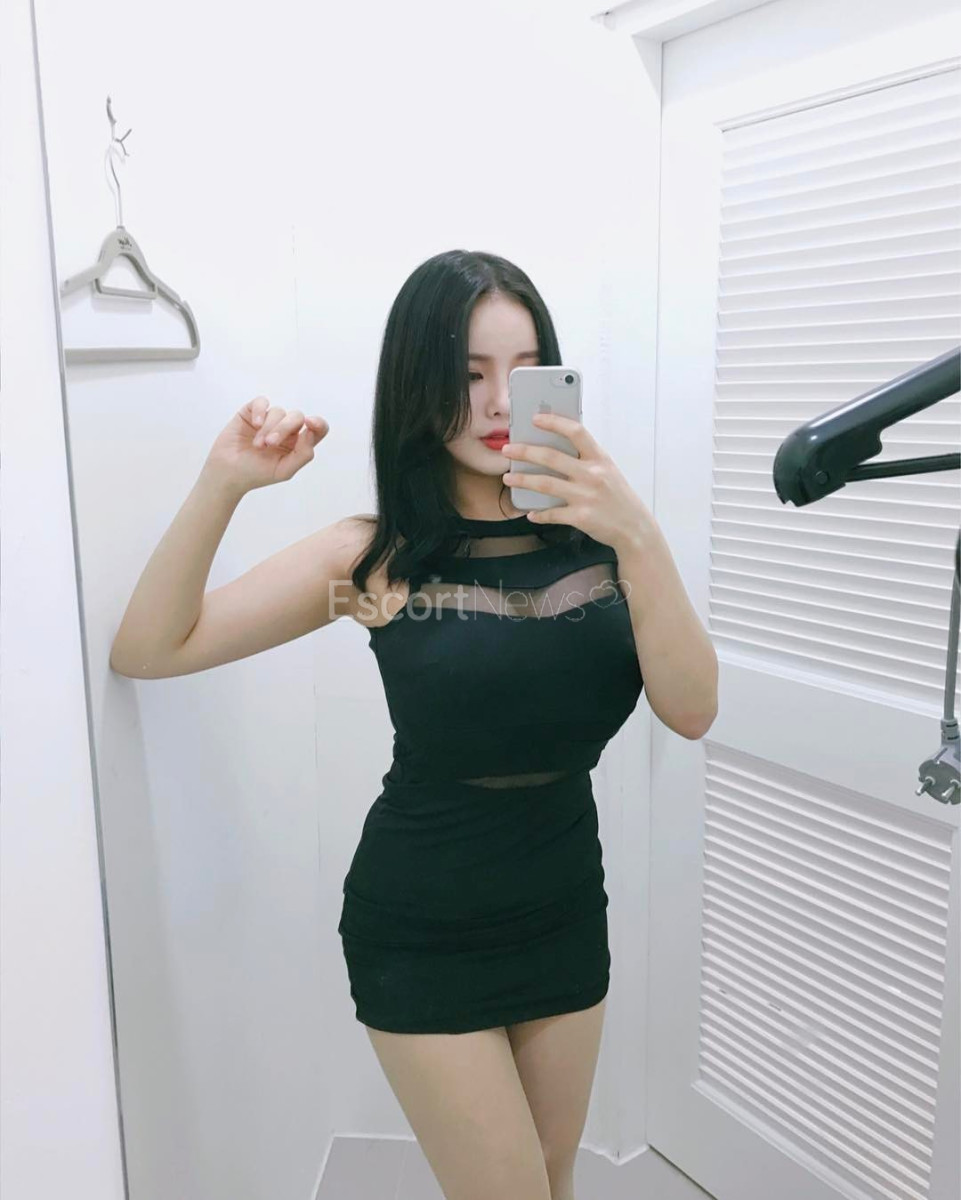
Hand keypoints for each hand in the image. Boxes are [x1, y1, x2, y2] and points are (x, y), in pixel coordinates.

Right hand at [203, 396, 328, 493]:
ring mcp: (269, 419)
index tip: (311, 424)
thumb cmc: (257, 473)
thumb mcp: (284, 470)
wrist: (228, 472)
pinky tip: (255, 424)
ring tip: (257, 445)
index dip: (319, 423)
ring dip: (268, 428)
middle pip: (297, 417)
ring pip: (279, 412)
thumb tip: (311, 432)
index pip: (318, 429)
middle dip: (284, 428)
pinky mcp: (252, 412)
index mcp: (298, 443)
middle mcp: (287, 429)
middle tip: (270, 443)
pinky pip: (262, 402)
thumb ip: (303, 454)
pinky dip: (261, 411)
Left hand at [501, 412, 651, 551]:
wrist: (635, 528)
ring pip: (545, 484)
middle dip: (525, 451)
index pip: (576, 432)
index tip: (535, 419)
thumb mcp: (608, 471)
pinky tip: (530, 513)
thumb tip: (555, 447)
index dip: (554, 423)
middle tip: (508, 449)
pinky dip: (538, 514)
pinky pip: (552, 513)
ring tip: (508, 477)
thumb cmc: (618, 497)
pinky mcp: (580, 517)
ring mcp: (586, 496)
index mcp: (600, 458)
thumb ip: (586, 459)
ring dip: (522, 480)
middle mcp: (592, 474)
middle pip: (551, 457)